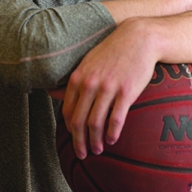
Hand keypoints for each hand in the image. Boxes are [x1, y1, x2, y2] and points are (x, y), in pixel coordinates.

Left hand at [62, 18, 155, 159]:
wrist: (139, 38)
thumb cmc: (113, 51)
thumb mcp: (88, 62)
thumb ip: (73, 81)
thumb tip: (52, 93)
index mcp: (79, 78)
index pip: (68, 111)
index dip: (70, 129)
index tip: (74, 139)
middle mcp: (90, 83)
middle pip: (79, 121)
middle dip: (79, 142)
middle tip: (82, 154)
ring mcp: (108, 88)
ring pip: (95, 123)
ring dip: (95, 141)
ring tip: (98, 150)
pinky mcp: (126, 92)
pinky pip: (116, 119)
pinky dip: (112, 133)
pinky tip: (112, 140)